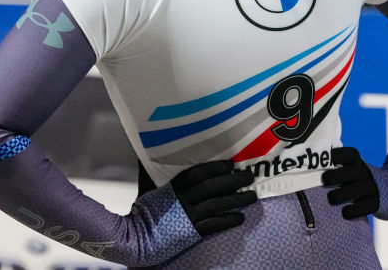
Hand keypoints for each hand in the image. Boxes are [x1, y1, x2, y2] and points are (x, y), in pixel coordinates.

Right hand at [120, 160, 255, 264]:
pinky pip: (215, 225)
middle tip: (248, 176)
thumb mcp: (146, 187)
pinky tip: (241, 217)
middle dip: (232, 180)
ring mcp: (188, 216)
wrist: (135, 239)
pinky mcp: (192, 232)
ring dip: (238, 199)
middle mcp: (183, 199)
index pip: (197, 173)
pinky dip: (229, 220)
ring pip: (218, 204)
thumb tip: (149, 147)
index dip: (215, 167)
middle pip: (212, 187)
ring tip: (252, 196)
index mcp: (172, 186)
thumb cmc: (142, 211)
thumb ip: (150, 169)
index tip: (230, 164)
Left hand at [322, 147, 379, 219]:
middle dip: (338, 174)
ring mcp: (373, 187)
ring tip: (331, 199)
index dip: (338, 155)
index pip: (350, 154)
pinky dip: (356, 210)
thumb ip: (334, 167)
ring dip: (344, 193)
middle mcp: (366, 173)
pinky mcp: (377, 203)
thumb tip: (304, 165)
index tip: (324, 159)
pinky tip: (345, 213)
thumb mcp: (351, 169)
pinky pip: (368, 206)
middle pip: (354, 171)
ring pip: (361, 188)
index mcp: (358, 162)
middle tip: (324, 179)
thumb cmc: (358, 180)